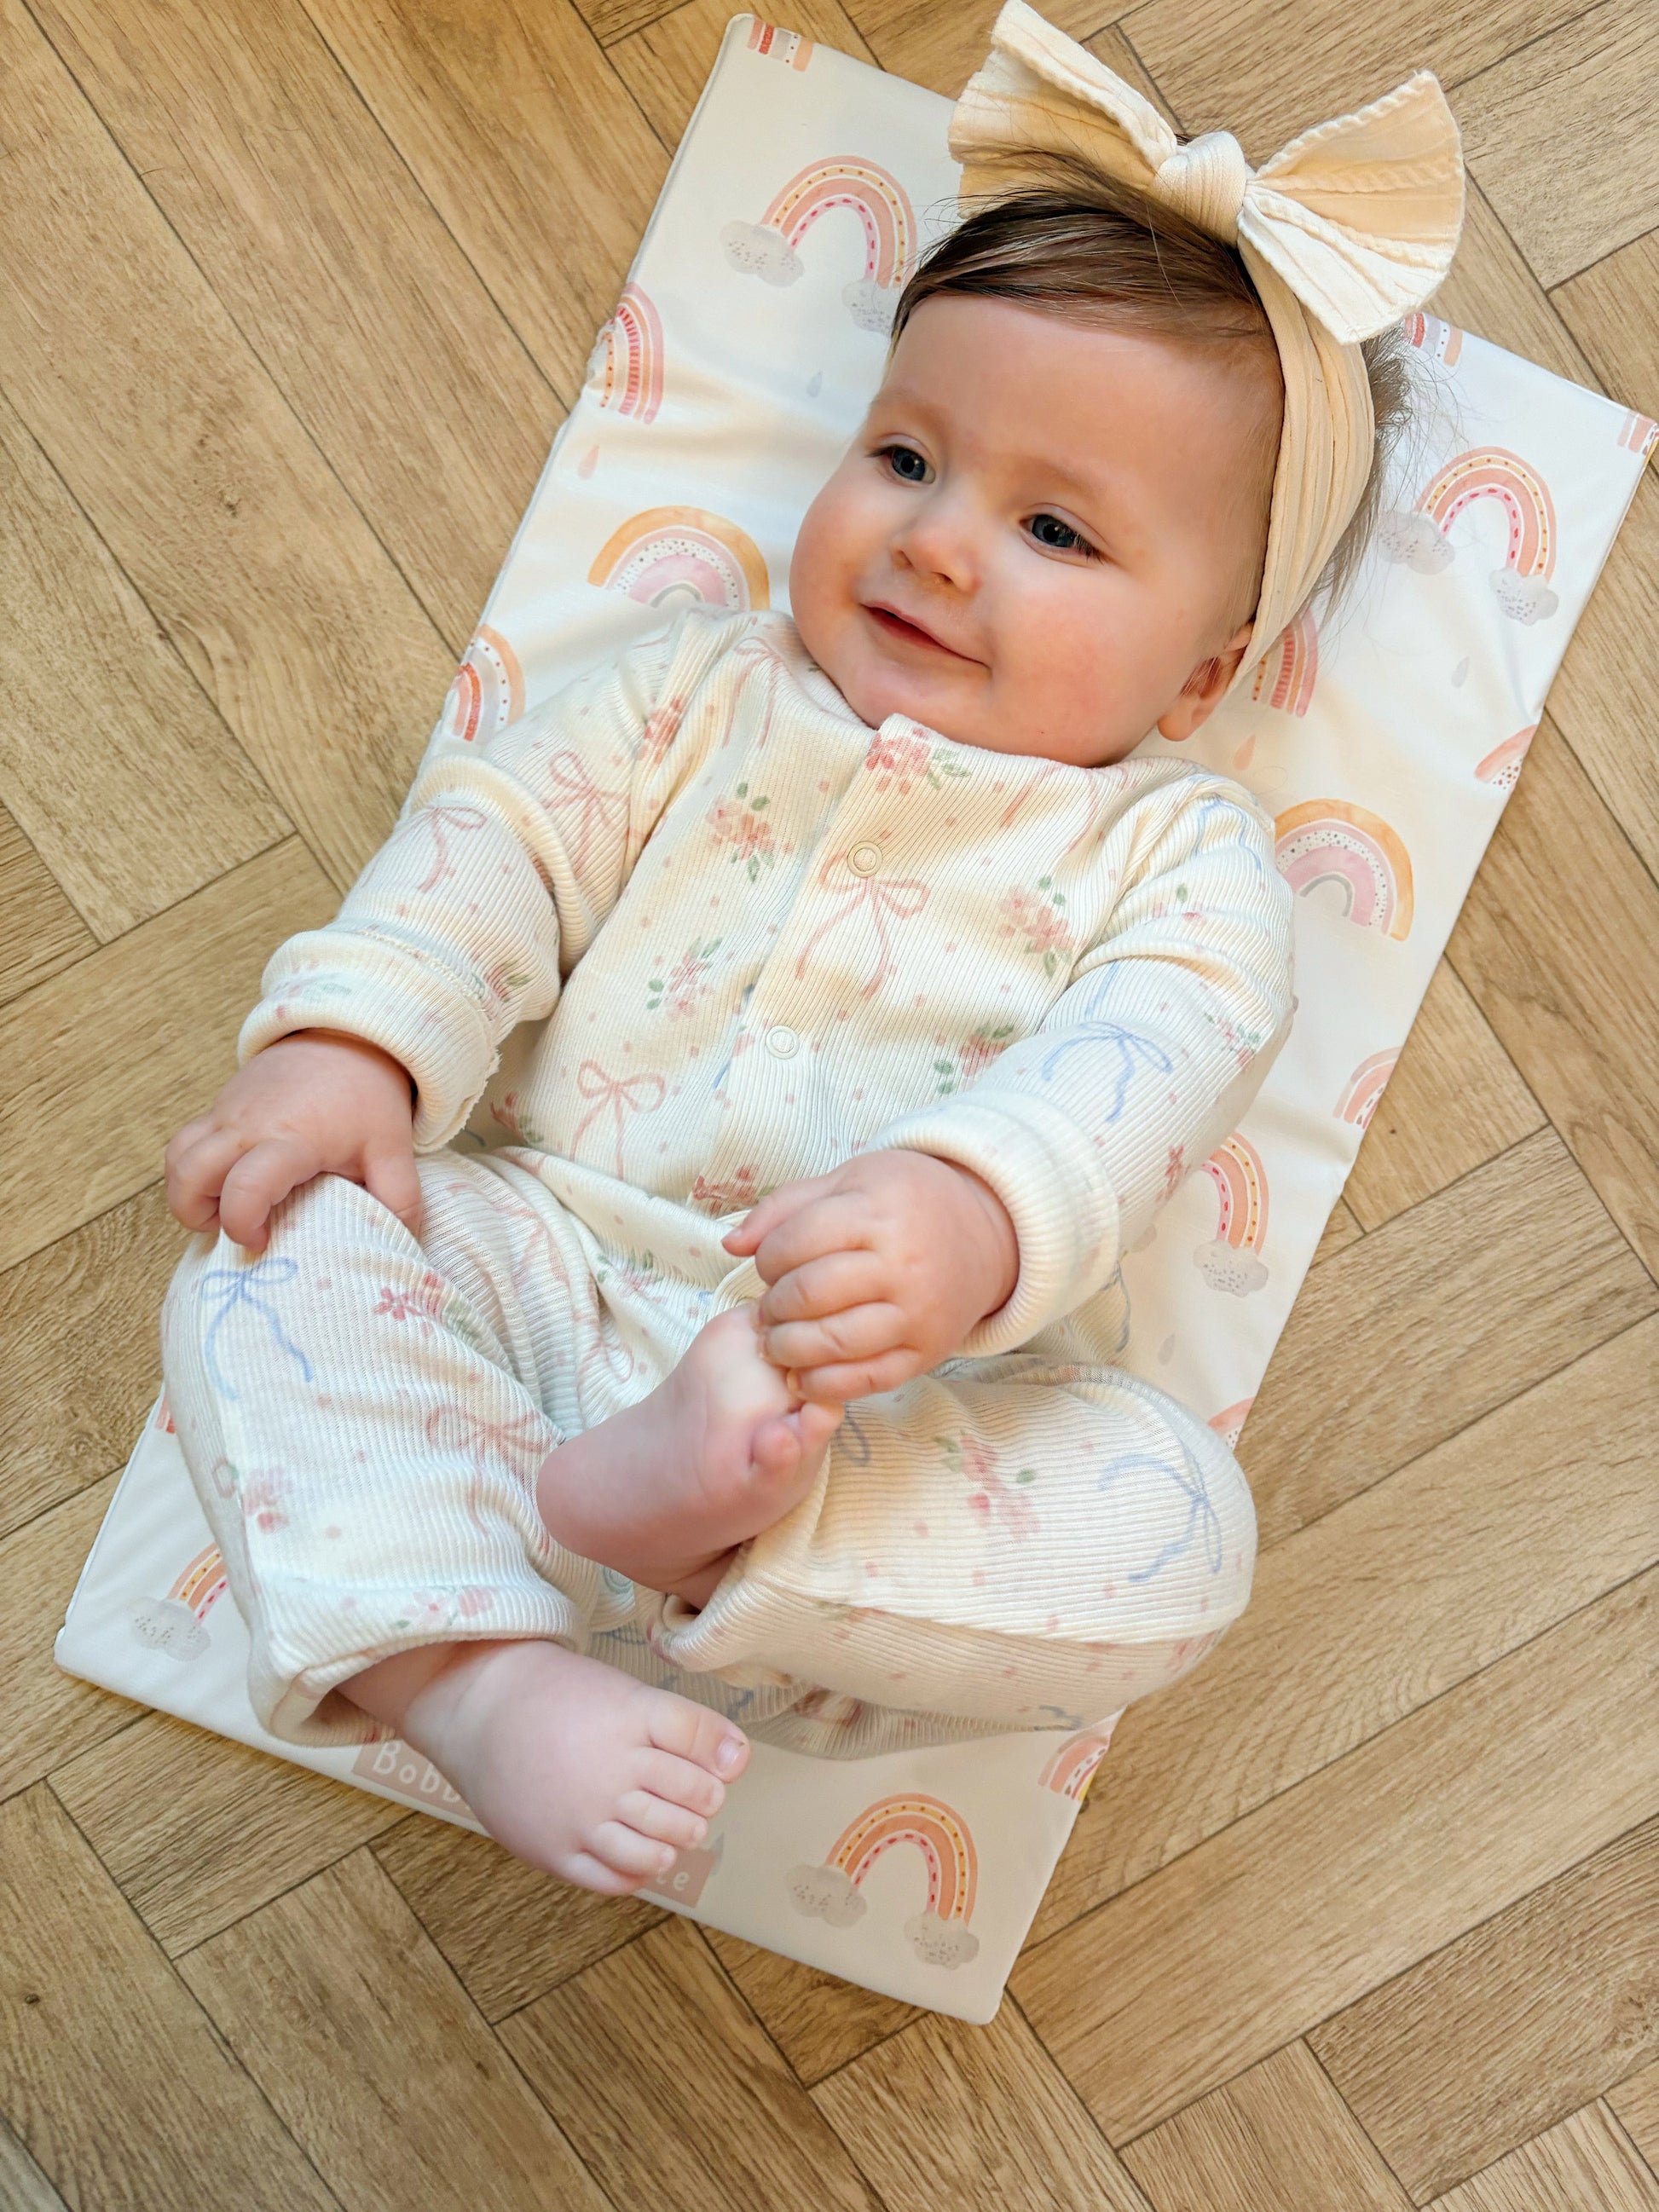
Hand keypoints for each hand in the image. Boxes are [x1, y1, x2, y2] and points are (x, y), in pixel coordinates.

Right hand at [164, 1029, 419, 1252]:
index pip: (246, 1185)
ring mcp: (227, 1113)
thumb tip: (403, 1244)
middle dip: (194, 1213)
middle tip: (233, 1229)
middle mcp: (248, 1125)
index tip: (261, 1239)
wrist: (347, 1035)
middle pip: (189, 1173)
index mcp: (292, 1140)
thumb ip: (398, 1200)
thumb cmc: (367, 1097)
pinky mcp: (220, 1106)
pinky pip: (185, 1141)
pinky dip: (192, 1169)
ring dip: (187, 1191)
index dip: (241, 1223)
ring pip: (177, 1156)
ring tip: (225, 1208)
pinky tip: (226, 1184)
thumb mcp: (392, 1149)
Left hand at [720, 1150, 1018, 1401]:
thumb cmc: (905, 1201)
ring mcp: (918, 1312)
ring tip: (778, 1341)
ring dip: (789, 1348)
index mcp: (879, 1211)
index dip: (767, 1259)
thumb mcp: (848, 1180)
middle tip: (767, 1309)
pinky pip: (865, 1379)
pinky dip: (823, 1384)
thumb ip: (784, 1208)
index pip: (797, 1243)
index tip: (769, 1264)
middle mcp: (902, 1263)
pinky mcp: (927, 1353)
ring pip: (834, 1342)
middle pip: (810, 1295)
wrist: (984, 1233)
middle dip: (773, 1307)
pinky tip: (804, 1373)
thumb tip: (731, 1244)